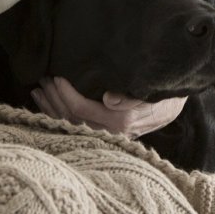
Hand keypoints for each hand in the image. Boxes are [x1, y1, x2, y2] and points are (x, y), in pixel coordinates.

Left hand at [32, 76, 186, 138]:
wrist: (175, 106)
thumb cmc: (165, 94)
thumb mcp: (154, 91)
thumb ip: (132, 96)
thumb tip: (109, 100)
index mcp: (121, 122)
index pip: (83, 110)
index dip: (67, 95)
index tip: (57, 77)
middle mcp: (111, 133)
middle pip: (72, 118)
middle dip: (54, 98)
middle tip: (44, 78)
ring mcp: (106, 136)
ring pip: (70, 124)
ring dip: (51, 107)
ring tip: (39, 89)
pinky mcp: (104, 133)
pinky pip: (74, 126)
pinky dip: (57, 114)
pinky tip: (45, 102)